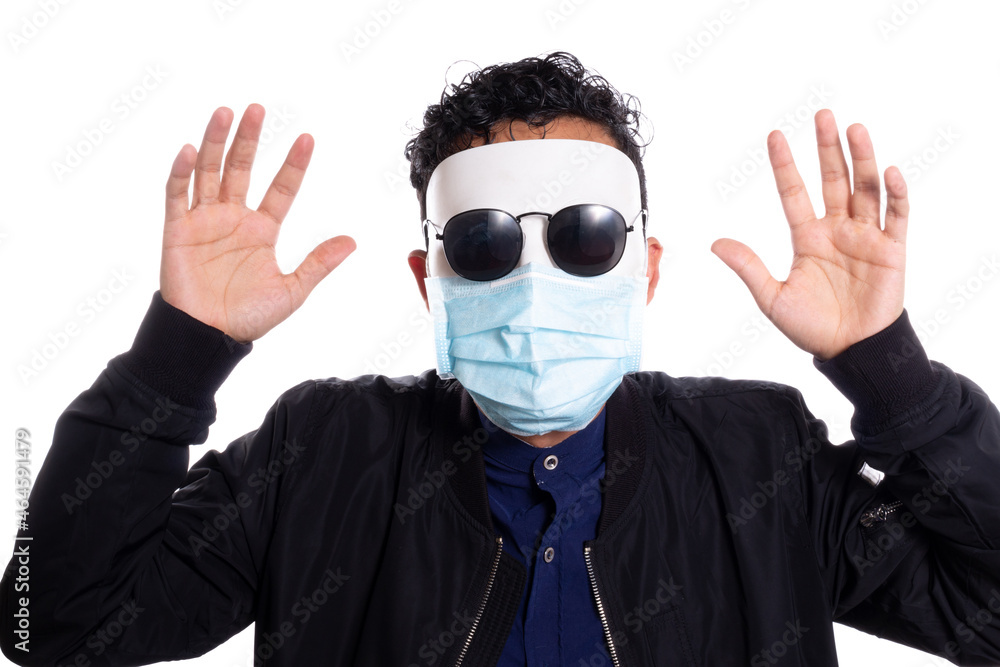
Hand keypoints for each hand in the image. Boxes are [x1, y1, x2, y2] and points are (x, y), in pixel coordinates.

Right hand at [160, 105, 355, 342]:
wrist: (209, 337)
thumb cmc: (248, 318)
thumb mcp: (293, 290)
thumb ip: (319, 263)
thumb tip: (351, 242)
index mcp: (262, 229)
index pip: (281, 188)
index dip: (293, 164)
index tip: (308, 139)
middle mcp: (233, 218)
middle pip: (241, 168)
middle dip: (248, 139)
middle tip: (256, 109)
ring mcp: (205, 221)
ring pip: (209, 172)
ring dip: (215, 142)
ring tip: (224, 113)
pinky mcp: (177, 231)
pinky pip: (177, 196)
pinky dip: (182, 173)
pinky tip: (190, 151)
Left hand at [711, 109, 907, 359]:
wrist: (851, 351)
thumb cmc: (813, 328)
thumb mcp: (772, 297)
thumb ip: (748, 267)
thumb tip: (715, 243)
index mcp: (807, 238)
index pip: (794, 192)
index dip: (785, 165)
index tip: (774, 136)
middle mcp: (836, 230)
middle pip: (833, 180)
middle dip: (827, 148)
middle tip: (823, 115)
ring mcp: (866, 236)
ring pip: (865, 188)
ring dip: (861, 159)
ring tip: (854, 129)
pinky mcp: (892, 249)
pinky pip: (897, 215)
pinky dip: (896, 193)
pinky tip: (889, 171)